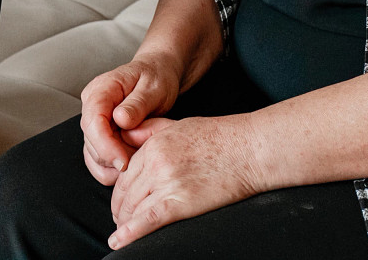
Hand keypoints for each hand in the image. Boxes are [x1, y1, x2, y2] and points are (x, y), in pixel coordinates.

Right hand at [79, 52, 183, 184]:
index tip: (125, 162)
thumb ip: (137, 104)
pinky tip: (132, 162)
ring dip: (116, 165)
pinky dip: (114, 168)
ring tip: (141, 155)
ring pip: (94, 155)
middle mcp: (92, 105)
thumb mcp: (154, 88)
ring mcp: (94, 121)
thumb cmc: (157, 77)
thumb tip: (120, 119)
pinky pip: (98, 160)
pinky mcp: (99, 135)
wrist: (159, 74)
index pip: (93, 122)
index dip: (106, 146)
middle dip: (116, 157)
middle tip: (143, 157)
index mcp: (101, 89)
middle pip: (92, 142)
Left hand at [108, 115, 265, 248]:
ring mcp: (167, 182)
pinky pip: (148, 220)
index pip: (124, 175)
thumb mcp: (178, 125)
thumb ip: (150, 131)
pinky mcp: (181, 202)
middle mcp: (156, 163)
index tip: (120, 204)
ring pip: (133, 209)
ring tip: (124, 234)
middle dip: (119, 211)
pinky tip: (119, 242)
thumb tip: (127, 137)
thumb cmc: (220, 137)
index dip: (119, 193)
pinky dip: (130, 233)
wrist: (249, 150)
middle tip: (120, 222)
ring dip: (125, 224)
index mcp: (154, 145)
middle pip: (125, 194)